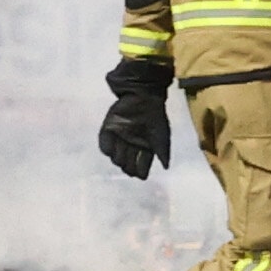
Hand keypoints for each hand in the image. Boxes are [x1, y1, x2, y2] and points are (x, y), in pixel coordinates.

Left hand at [98, 60, 171, 180]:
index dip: (140, 172)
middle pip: (126, 166)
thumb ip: (163, 152)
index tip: (140, 173)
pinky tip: (114, 147)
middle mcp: (131, 146)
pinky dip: (108, 149)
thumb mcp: (162, 136)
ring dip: (119, 158)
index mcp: (144, 149)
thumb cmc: (156, 116)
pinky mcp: (109, 129)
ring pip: (115, 158)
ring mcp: (119, 139)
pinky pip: (104, 145)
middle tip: (132, 158)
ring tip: (126, 148)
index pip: (140, 169)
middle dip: (129, 166)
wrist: (144, 97)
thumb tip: (166, 167)